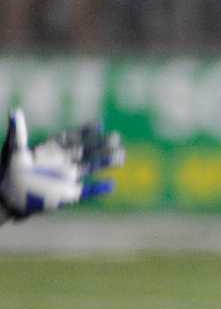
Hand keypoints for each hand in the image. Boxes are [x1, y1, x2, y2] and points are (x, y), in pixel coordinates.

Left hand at [1, 110, 122, 219]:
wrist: (7, 197)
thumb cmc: (7, 172)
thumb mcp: (12, 149)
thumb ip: (17, 132)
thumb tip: (16, 112)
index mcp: (51, 150)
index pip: (72, 138)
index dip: (85, 131)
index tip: (99, 124)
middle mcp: (62, 162)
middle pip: (86, 151)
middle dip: (101, 145)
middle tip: (116, 137)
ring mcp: (66, 178)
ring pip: (90, 168)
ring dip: (105, 163)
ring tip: (121, 156)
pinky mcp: (68, 195)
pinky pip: (87, 192)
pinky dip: (99, 190)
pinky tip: (111, 185)